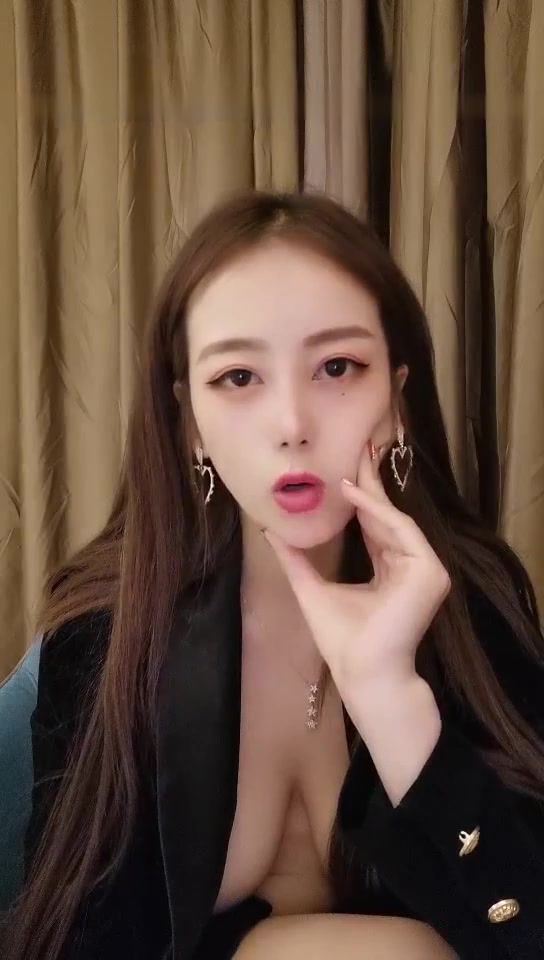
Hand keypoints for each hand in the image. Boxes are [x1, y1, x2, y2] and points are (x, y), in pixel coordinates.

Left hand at [264, 439, 450, 693]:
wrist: (361, 673)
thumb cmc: (341, 641)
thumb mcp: (311, 589)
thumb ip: (296, 560)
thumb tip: (271, 531)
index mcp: (390, 571)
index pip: (375, 525)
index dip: (361, 496)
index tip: (346, 467)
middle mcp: (411, 566)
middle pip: (387, 516)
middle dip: (371, 482)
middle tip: (358, 445)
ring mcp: (425, 569)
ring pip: (395, 520)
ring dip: (371, 492)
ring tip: (350, 463)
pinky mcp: (429, 572)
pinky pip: (403, 531)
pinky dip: (378, 512)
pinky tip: (354, 494)